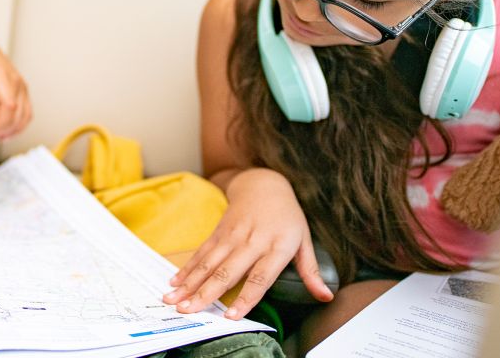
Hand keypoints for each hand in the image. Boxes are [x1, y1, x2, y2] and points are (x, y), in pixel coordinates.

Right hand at [162, 168, 331, 318]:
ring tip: (173, 300)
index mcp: (276, 246)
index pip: (260, 277)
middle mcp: (252, 241)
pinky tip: (175, 283)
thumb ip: (311, 271)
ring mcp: (232, 236)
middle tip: (189, 311)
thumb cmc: (287, 217)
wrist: (263, 184)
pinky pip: (201, 253)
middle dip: (205, 293)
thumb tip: (326, 296)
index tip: (232, 316)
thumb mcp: (304, 241)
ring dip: (189, 283)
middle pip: (226, 272)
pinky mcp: (218, 233)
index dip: (246, 297)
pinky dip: (187, 269)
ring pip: (208, 263)